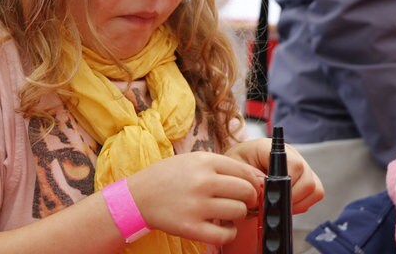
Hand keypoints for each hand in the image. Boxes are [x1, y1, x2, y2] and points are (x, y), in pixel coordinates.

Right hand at [126, 152, 263, 245]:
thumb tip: (256, 178)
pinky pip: (225, 234)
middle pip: (246, 191)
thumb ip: (222, 166)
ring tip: (227, 213)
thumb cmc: (168, 177)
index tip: (251, 188)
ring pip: (238, 211)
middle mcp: (202, 181)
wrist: (138, 196)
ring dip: (238, 215)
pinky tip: (221, 227)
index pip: (245, 171)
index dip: (253, 182)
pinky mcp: (191, 227)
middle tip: (241, 201)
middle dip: (249, 198)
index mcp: (204, 161)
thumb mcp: (193, 160)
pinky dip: (229, 233)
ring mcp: (197, 205)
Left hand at [225, 139, 323, 213]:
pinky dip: (302, 204)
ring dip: (297, 202)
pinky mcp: (306, 178)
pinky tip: (286, 203)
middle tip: (275, 204)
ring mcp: (300, 165)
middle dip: (291, 197)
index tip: (274, 195)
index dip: (287, 183)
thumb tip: (266, 188)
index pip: (293, 163)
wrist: (236, 172)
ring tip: (279, 204)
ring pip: (314, 188)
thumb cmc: (234, 169)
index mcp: (270, 147)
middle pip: (307, 179)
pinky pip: (315, 194)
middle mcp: (290, 153)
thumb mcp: (235, 170)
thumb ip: (249, 177)